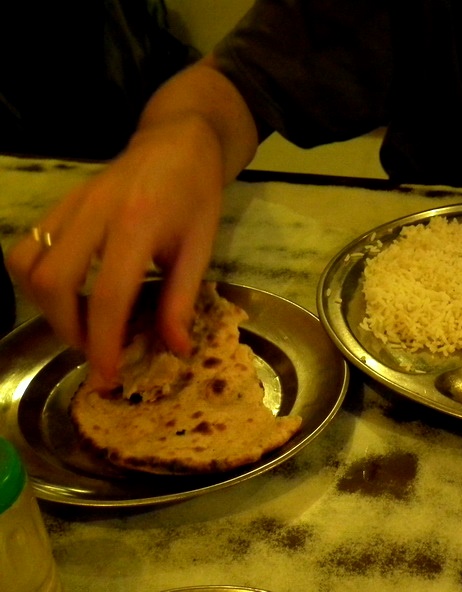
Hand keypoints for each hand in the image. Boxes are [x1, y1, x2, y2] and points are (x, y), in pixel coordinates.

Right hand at [7, 116, 224, 379]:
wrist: (177, 143)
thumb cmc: (196, 195)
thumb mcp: (201, 247)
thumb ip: (183, 298)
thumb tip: (174, 349)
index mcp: (138, 223)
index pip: (108, 294)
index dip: (103, 342)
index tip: (107, 375)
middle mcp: (94, 213)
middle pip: (54, 282)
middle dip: (68, 328)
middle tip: (96, 348)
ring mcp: (70, 205)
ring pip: (27, 265)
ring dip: (46, 307)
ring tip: (81, 324)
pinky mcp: (58, 204)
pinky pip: (25, 248)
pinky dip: (34, 281)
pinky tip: (66, 294)